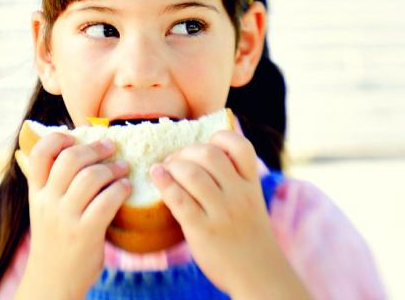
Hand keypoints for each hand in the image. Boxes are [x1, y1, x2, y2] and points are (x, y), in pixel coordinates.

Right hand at [16, 133, 131, 299]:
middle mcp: (48, 201)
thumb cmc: (56, 239)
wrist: (53, 281)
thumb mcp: (45, 208)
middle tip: (111, 147)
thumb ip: (55, 183)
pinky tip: (126, 188)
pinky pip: (107, 201)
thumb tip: (78, 149)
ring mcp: (65, 217)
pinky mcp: (85, 233)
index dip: (59, 138)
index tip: (76, 137)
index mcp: (36, 192)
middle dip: (95, 148)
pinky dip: (120, 189)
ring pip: (91, 177)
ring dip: (112, 168)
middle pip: (70, 158)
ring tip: (123, 168)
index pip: (39, 152)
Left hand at [149, 131, 307, 297]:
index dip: (218, 139)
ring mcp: (221, 212)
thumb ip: (232, 180)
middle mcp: (239, 195)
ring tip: (164, 171)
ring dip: (171, 166)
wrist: (259, 276)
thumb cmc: (247, 236)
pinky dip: (163, 182)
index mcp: (251, 185)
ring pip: (191, 172)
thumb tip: (196, 153)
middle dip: (185, 152)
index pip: (240, 145)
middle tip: (174, 161)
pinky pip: (178, 198)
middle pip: (208, 153)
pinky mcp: (202, 229)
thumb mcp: (250, 202)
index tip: (205, 147)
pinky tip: (156, 176)